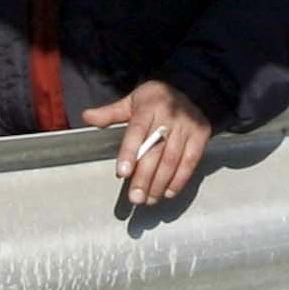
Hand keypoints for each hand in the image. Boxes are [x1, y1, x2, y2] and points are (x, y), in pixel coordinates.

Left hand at [80, 80, 214, 207]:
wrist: (192, 89)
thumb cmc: (156, 100)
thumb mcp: (132, 101)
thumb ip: (111, 113)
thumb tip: (87, 117)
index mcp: (149, 105)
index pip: (137, 131)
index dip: (130, 153)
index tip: (123, 173)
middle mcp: (170, 115)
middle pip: (155, 151)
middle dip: (144, 177)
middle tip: (135, 198)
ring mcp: (187, 125)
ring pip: (172, 159)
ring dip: (160, 183)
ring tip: (149, 199)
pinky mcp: (201, 134)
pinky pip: (190, 161)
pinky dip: (179, 179)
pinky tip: (168, 192)